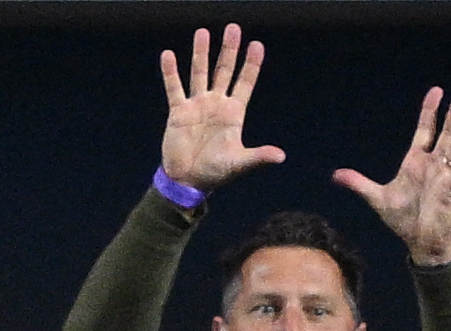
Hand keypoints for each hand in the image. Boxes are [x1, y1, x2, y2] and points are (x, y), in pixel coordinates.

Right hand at [158, 23, 284, 194]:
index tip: (257, 44)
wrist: (188, 181)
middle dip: (229, 50)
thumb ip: (258, 157)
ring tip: (203, 32)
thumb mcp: (239, 164)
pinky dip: (171, 72)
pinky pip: (174, 88)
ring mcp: (197, 106)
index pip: (245, 83)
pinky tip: (169, 55)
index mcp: (233, 114)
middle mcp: (216, 104)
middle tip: (234, 28)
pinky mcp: (178, 112)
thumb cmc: (216, 173)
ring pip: (199, 73)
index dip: (251, 65)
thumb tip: (281, 157)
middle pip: (224, 71)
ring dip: (201, 53)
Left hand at [334, 84, 450, 267]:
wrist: (419, 243)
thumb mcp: (377, 198)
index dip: (430, 111)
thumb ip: (359, 183)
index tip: (437, 91)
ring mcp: (443, 177)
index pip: (425, 130)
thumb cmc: (403, 219)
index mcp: (416, 161)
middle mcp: (432, 165)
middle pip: (445, 133)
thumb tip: (336, 175)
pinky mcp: (449, 193)